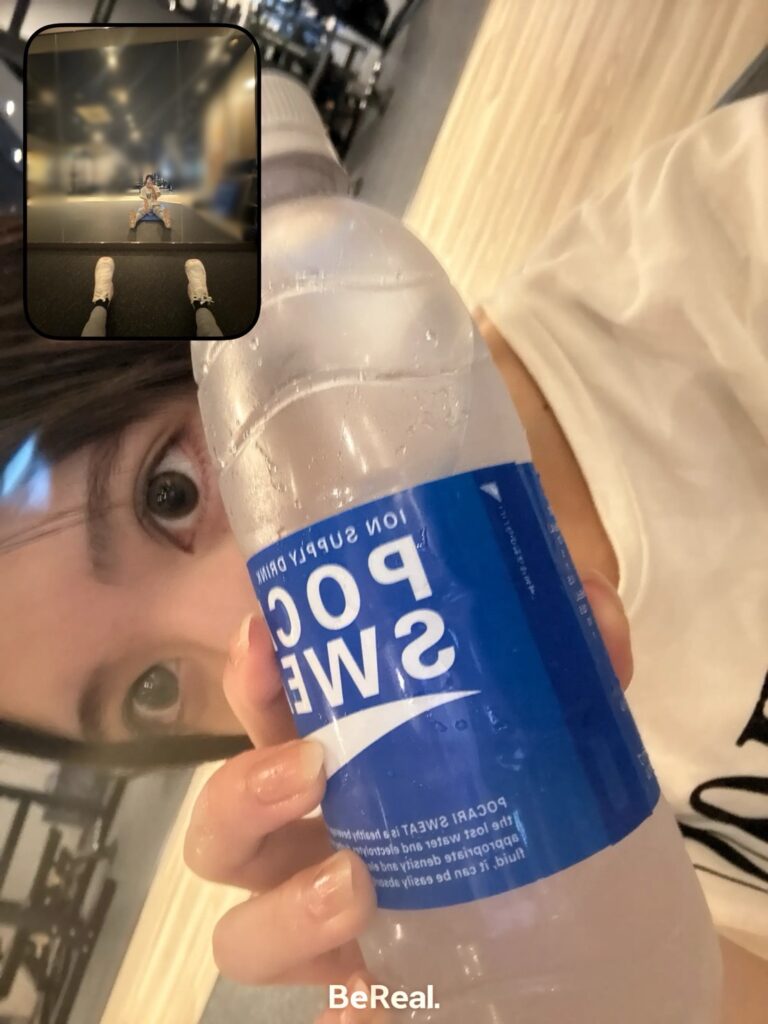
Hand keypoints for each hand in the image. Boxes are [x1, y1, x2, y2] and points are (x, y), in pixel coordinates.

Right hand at [184, 570, 631, 1021]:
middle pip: (222, 829)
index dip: (250, 679)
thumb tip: (596, 610)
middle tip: (313, 770)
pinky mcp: (371, 990)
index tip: (266, 639)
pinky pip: (333, 1014)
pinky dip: (346, 1014)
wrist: (578, 903)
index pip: (264, 713)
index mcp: (335, 758)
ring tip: (353, 886)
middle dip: (244, 794)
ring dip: (283, 914)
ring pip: (243, 935)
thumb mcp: (552, 706)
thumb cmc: (529, 780)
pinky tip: (372, 1003)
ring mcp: (330, 926)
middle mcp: (311, 842)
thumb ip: (577, 653)